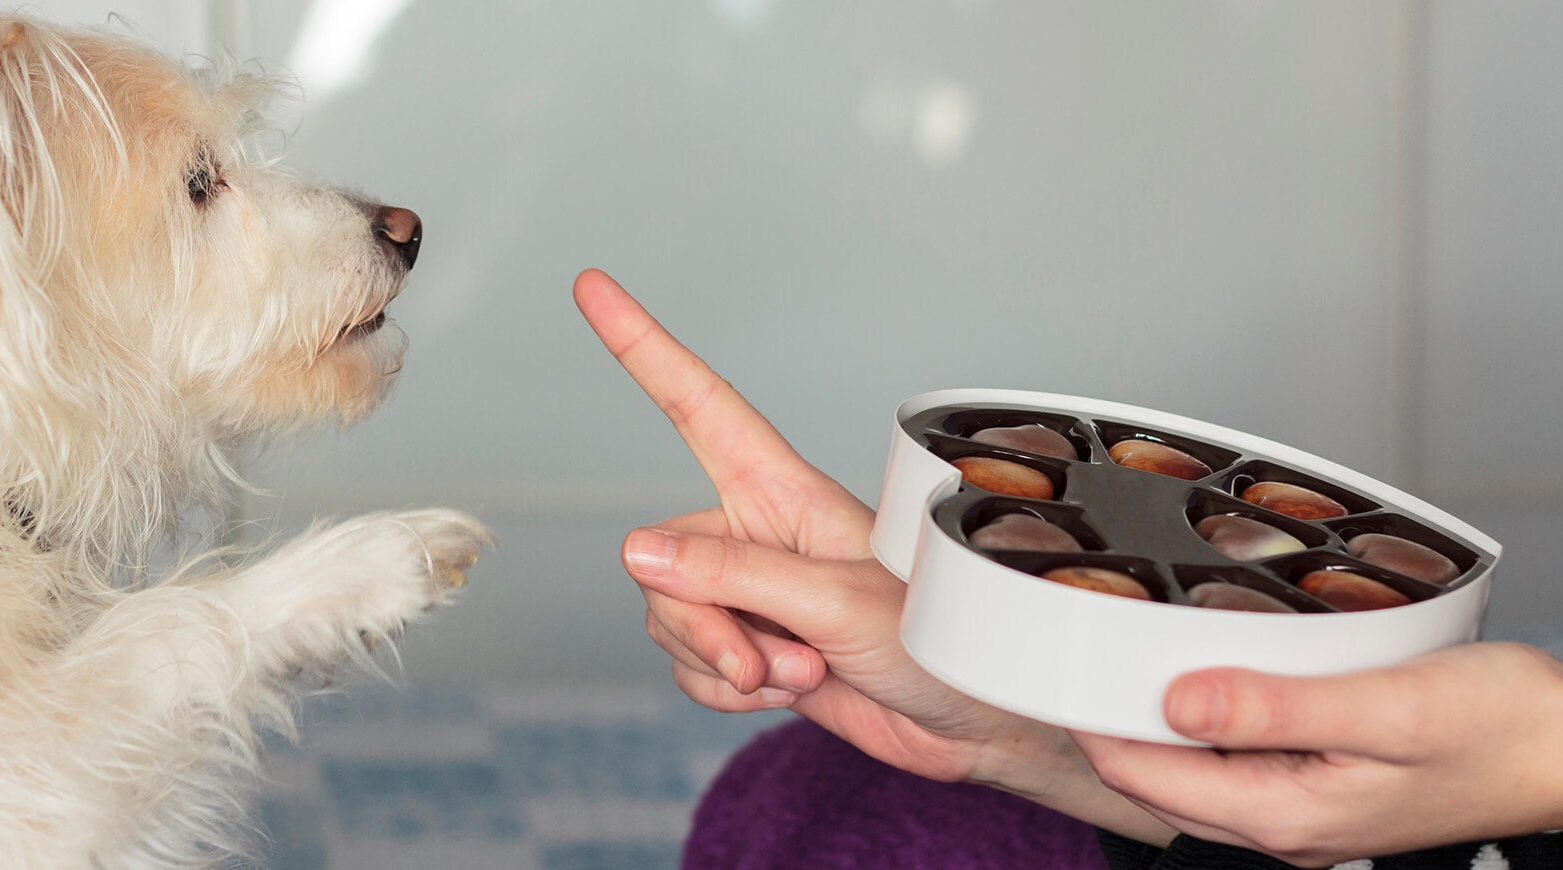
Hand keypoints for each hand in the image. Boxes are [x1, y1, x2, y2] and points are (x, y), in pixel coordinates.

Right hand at [574, 268, 1172, 841]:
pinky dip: (725, 693)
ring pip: (668, 618)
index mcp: (783, 491)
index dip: (643, 346)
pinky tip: (785, 693)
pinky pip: (688, 666)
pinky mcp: (748, 647)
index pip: (698, 406)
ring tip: (799, 672)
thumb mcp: (836, 603)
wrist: (969, 725)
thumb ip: (733, 577)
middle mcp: (756, 534)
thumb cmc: (938, 641)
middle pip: (661, 560)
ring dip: (723, 663)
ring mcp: (749, 594)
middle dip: (700, 622)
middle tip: (765, 658)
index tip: (593, 287)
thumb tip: (637, 551)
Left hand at [1074, 642, 1562, 865]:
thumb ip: (1276, 709)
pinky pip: (1236, 760)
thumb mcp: (1386, 708)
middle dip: (1111, 718)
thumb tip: (1175, 704)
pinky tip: (1210, 674)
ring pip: (1193, 768)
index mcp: (1287, 814)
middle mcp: (1284, 825)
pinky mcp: (1319, 789)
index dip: (1092, 719)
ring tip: (1127, 649)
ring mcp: (1300, 812)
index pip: (1145, 775)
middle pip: (1158, 777)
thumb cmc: (1502, 728)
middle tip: (1079, 643)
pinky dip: (1208, 718)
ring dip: (1158, 717)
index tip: (1057, 662)